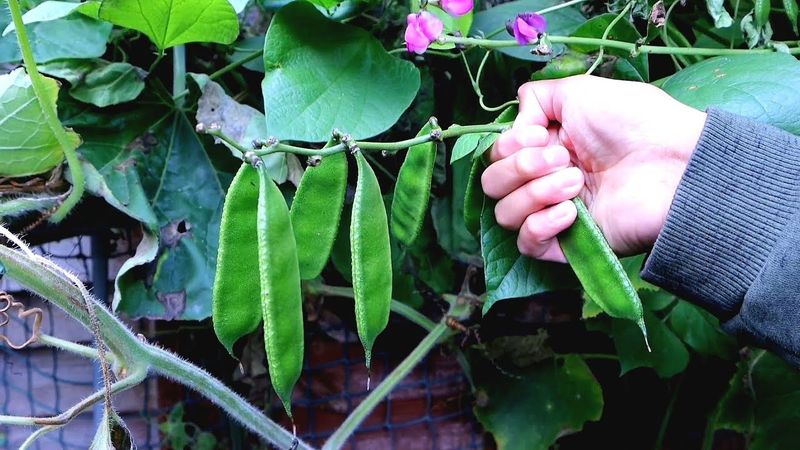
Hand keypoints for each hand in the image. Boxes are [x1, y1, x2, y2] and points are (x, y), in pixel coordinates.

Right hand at [481, 75, 706, 261]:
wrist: (674, 163)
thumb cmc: (635, 123)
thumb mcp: (580, 91)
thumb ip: (537, 98)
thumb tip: (518, 126)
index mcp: (546, 147)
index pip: (496, 156)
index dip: (509, 146)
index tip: (541, 135)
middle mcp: (545, 180)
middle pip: (492, 184)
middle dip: (521, 167)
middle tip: (566, 160)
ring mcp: (555, 213)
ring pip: (504, 214)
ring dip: (535, 193)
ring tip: (576, 182)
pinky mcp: (569, 244)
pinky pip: (527, 244)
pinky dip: (540, 225)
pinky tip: (571, 211)